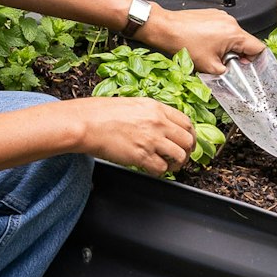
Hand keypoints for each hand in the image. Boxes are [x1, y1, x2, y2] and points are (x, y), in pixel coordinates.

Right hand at [69, 96, 197, 173]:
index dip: (190, 135)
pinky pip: (161, 169)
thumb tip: (159, 124)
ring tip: (169, 166)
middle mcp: (158, 123)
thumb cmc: (100, 113)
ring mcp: (151, 140)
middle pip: (187, 140)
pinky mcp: (141, 156)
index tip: (187, 142)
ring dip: (176, 164)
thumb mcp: (132, 104)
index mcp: (156, 108)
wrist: (86, 123)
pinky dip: (160, 172)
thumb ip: (150, 113)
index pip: (186, 123)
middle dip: (187, 151)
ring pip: (179, 156)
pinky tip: (153, 169)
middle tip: (182, 157)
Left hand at [139, 7, 266, 74]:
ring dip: (227, 47)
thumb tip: (231, 74)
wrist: (165, 28)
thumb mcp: (208, 66)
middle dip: (238, 55)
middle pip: (245, 41)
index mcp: (234, 33)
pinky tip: (206, 45)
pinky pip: (222, 28)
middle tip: (225, 63)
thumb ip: (225, 72)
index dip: (255, 60)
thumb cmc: (183, 42)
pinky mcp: (212, 14)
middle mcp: (230, 22)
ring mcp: (221, 16)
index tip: (248, 66)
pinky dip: (218, 38)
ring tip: (212, 53)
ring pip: (233, 35)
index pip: (258, 47)